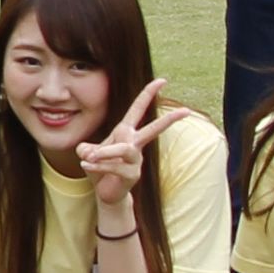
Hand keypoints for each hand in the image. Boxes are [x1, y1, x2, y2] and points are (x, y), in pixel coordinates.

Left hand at [75, 79, 181, 206]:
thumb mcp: (88, 152)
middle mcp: (135, 144)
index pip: (137, 109)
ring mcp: (136, 160)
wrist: (105, 192)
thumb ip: (86, 148)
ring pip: (124, 150)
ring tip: (90, 157)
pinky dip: (97, 166)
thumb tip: (89, 152)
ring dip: (105, 152)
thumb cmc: (100, 167)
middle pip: (154, 130)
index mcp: (126, 132)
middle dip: (169, 120)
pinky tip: (87, 166)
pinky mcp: (133, 175)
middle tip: (187, 110)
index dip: (148, 94)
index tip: (162, 80)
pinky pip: (114, 166)